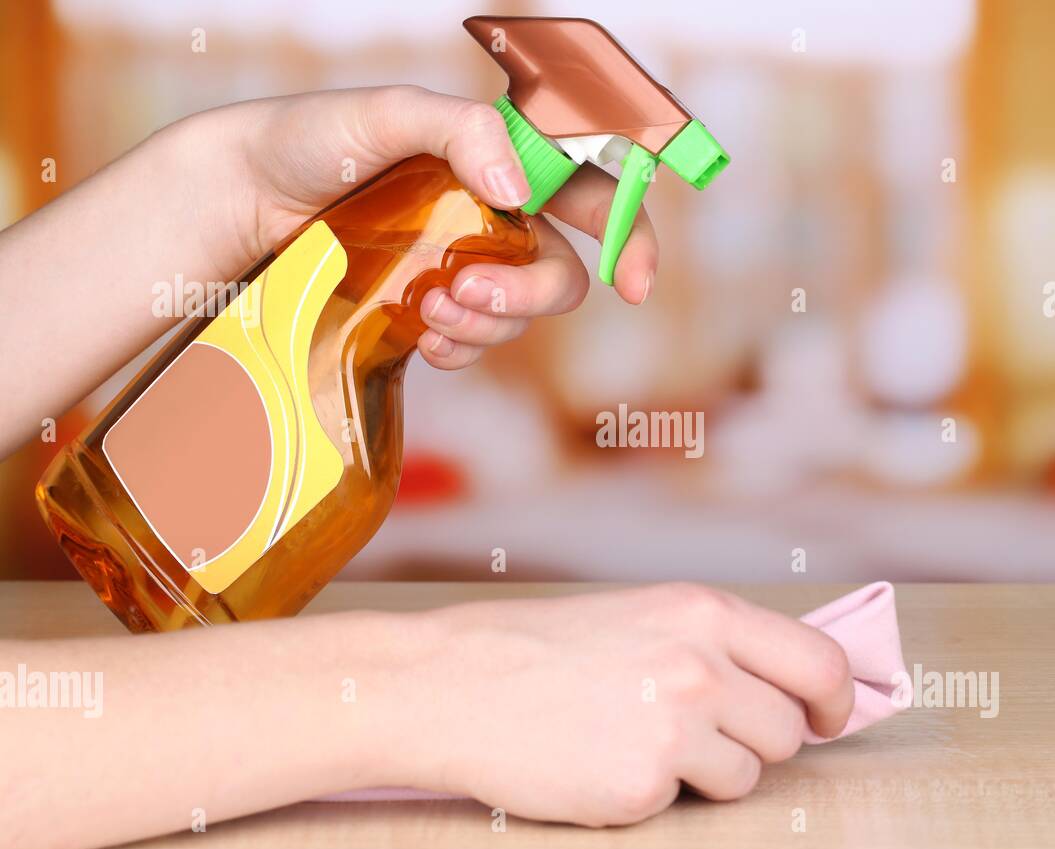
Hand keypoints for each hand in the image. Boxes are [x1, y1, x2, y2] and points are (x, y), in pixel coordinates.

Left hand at [201, 86, 658, 369]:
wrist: (243, 199)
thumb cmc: (313, 139)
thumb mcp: (387, 115)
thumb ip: (461, 131)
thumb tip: (517, 191)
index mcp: (503, 165)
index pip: (592, 194)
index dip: (630, 236)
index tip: (634, 283)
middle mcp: (493, 222)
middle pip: (561, 275)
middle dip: (532, 295)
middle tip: (472, 291)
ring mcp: (462, 272)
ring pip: (516, 319)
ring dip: (486, 324)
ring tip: (428, 310)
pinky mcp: (428, 314)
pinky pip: (471, 346)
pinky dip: (460, 350)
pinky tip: (425, 341)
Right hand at [390, 584, 853, 825]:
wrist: (454, 684)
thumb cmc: (541, 647)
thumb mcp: (643, 614)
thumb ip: (718, 643)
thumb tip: (791, 685)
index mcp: (703, 613)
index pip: (818, 661)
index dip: (835, 698)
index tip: (828, 717)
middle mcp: (699, 666)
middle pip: (787, 729)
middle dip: (756, 739)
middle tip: (701, 731)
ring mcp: (673, 728)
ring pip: (746, 774)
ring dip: (708, 770)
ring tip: (639, 739)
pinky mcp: (641, 786)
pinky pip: (683, 803)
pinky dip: (653, 792)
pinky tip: (603, 760)